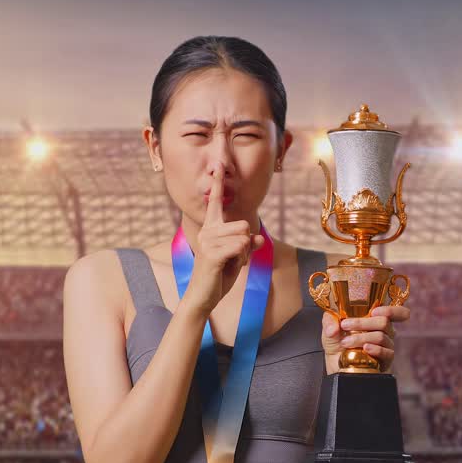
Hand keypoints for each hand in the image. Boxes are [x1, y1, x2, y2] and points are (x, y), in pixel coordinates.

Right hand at [183, 170, 264, 315]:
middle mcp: (208, 230)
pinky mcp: (212, 253)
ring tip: (229, 264)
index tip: (218, 166)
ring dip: (243, 254)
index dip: (218, 184)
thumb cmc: (219, 276)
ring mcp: (208, 241)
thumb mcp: (237, 258)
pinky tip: (228, 268)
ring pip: (244, 237)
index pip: (216, 202)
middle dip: (246, 245)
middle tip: (233, 259)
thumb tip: (258, 237)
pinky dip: (241, 259)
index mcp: (211, 228)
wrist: (203, 297)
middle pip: (244, 225)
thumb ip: (247, 245)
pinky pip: (240, 247)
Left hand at [320, 304, 410, 373]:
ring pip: (381, 336)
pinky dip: (375, 349)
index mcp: (375, 320)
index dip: (391, 310)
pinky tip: (365, 348)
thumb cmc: (338, 345)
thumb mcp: (330, 328)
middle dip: (363, 322)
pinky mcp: (386, 360)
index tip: (375, 311)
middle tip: (345, 325)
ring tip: (346, 342)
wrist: (337, 366)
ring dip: (361, 338)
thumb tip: (334, 327)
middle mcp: (385, 332)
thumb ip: (330, 320)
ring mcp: (386, 346)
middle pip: (384, 321)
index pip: (397, 312)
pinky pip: (386, 353)